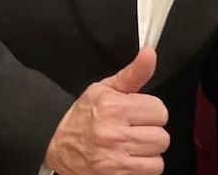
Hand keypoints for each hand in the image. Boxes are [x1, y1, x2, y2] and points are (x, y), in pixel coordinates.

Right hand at [44, 48, 168, 174]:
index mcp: (113, 108)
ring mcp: (114, 161)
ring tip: (130, 147)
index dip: (150, 111)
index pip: (160, 111)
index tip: (138, 113)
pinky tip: (128, 160)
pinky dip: (142, 169)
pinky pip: (149, 174)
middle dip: (150, 133)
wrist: (55, 144)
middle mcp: (114, 135)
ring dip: (147, 154)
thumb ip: (133, 73)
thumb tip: (150, 53)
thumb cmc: (83, 116)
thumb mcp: (104, 89)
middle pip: (162, 137)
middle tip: (133, 131)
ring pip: (158, 159)